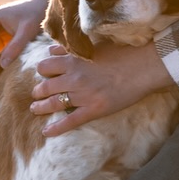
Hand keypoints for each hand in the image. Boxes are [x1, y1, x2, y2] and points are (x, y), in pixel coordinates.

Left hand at [30, 40, 173, 134]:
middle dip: (38, 91)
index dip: (43, 70)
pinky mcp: (93, 110)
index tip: (46, 74)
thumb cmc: (121, 53)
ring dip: (41, 107)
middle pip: (45, 86)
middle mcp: (73, 79)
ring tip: (35, 109)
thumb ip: (70, 49)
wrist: (142, 67)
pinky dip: (56, 128)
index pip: (45, 66)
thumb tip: (52, 50)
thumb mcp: (93, 46)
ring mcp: (82, 96)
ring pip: (53, 104)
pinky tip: (46, 132)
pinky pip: (70, 121)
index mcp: (73, 61)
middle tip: (37, 93)